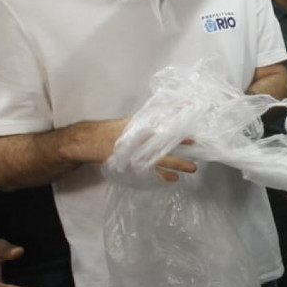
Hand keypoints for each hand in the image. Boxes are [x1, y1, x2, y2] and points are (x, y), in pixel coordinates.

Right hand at [79, 118, 196, 181]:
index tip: (189, 124)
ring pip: (160, 158)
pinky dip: (162, 175)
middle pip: (163, 140)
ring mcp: (135, 152)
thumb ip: (150, 117)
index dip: (175, 124)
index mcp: (138, 126)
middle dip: (180, 143)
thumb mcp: (132, 122)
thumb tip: (174, 108)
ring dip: (177, 163)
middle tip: (196, 144)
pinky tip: (173, 178)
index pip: (160, 123)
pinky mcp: (131, 163)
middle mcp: (138, 138)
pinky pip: (150, 171)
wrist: (90, 141)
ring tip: (192, 167)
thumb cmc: (114, 130)